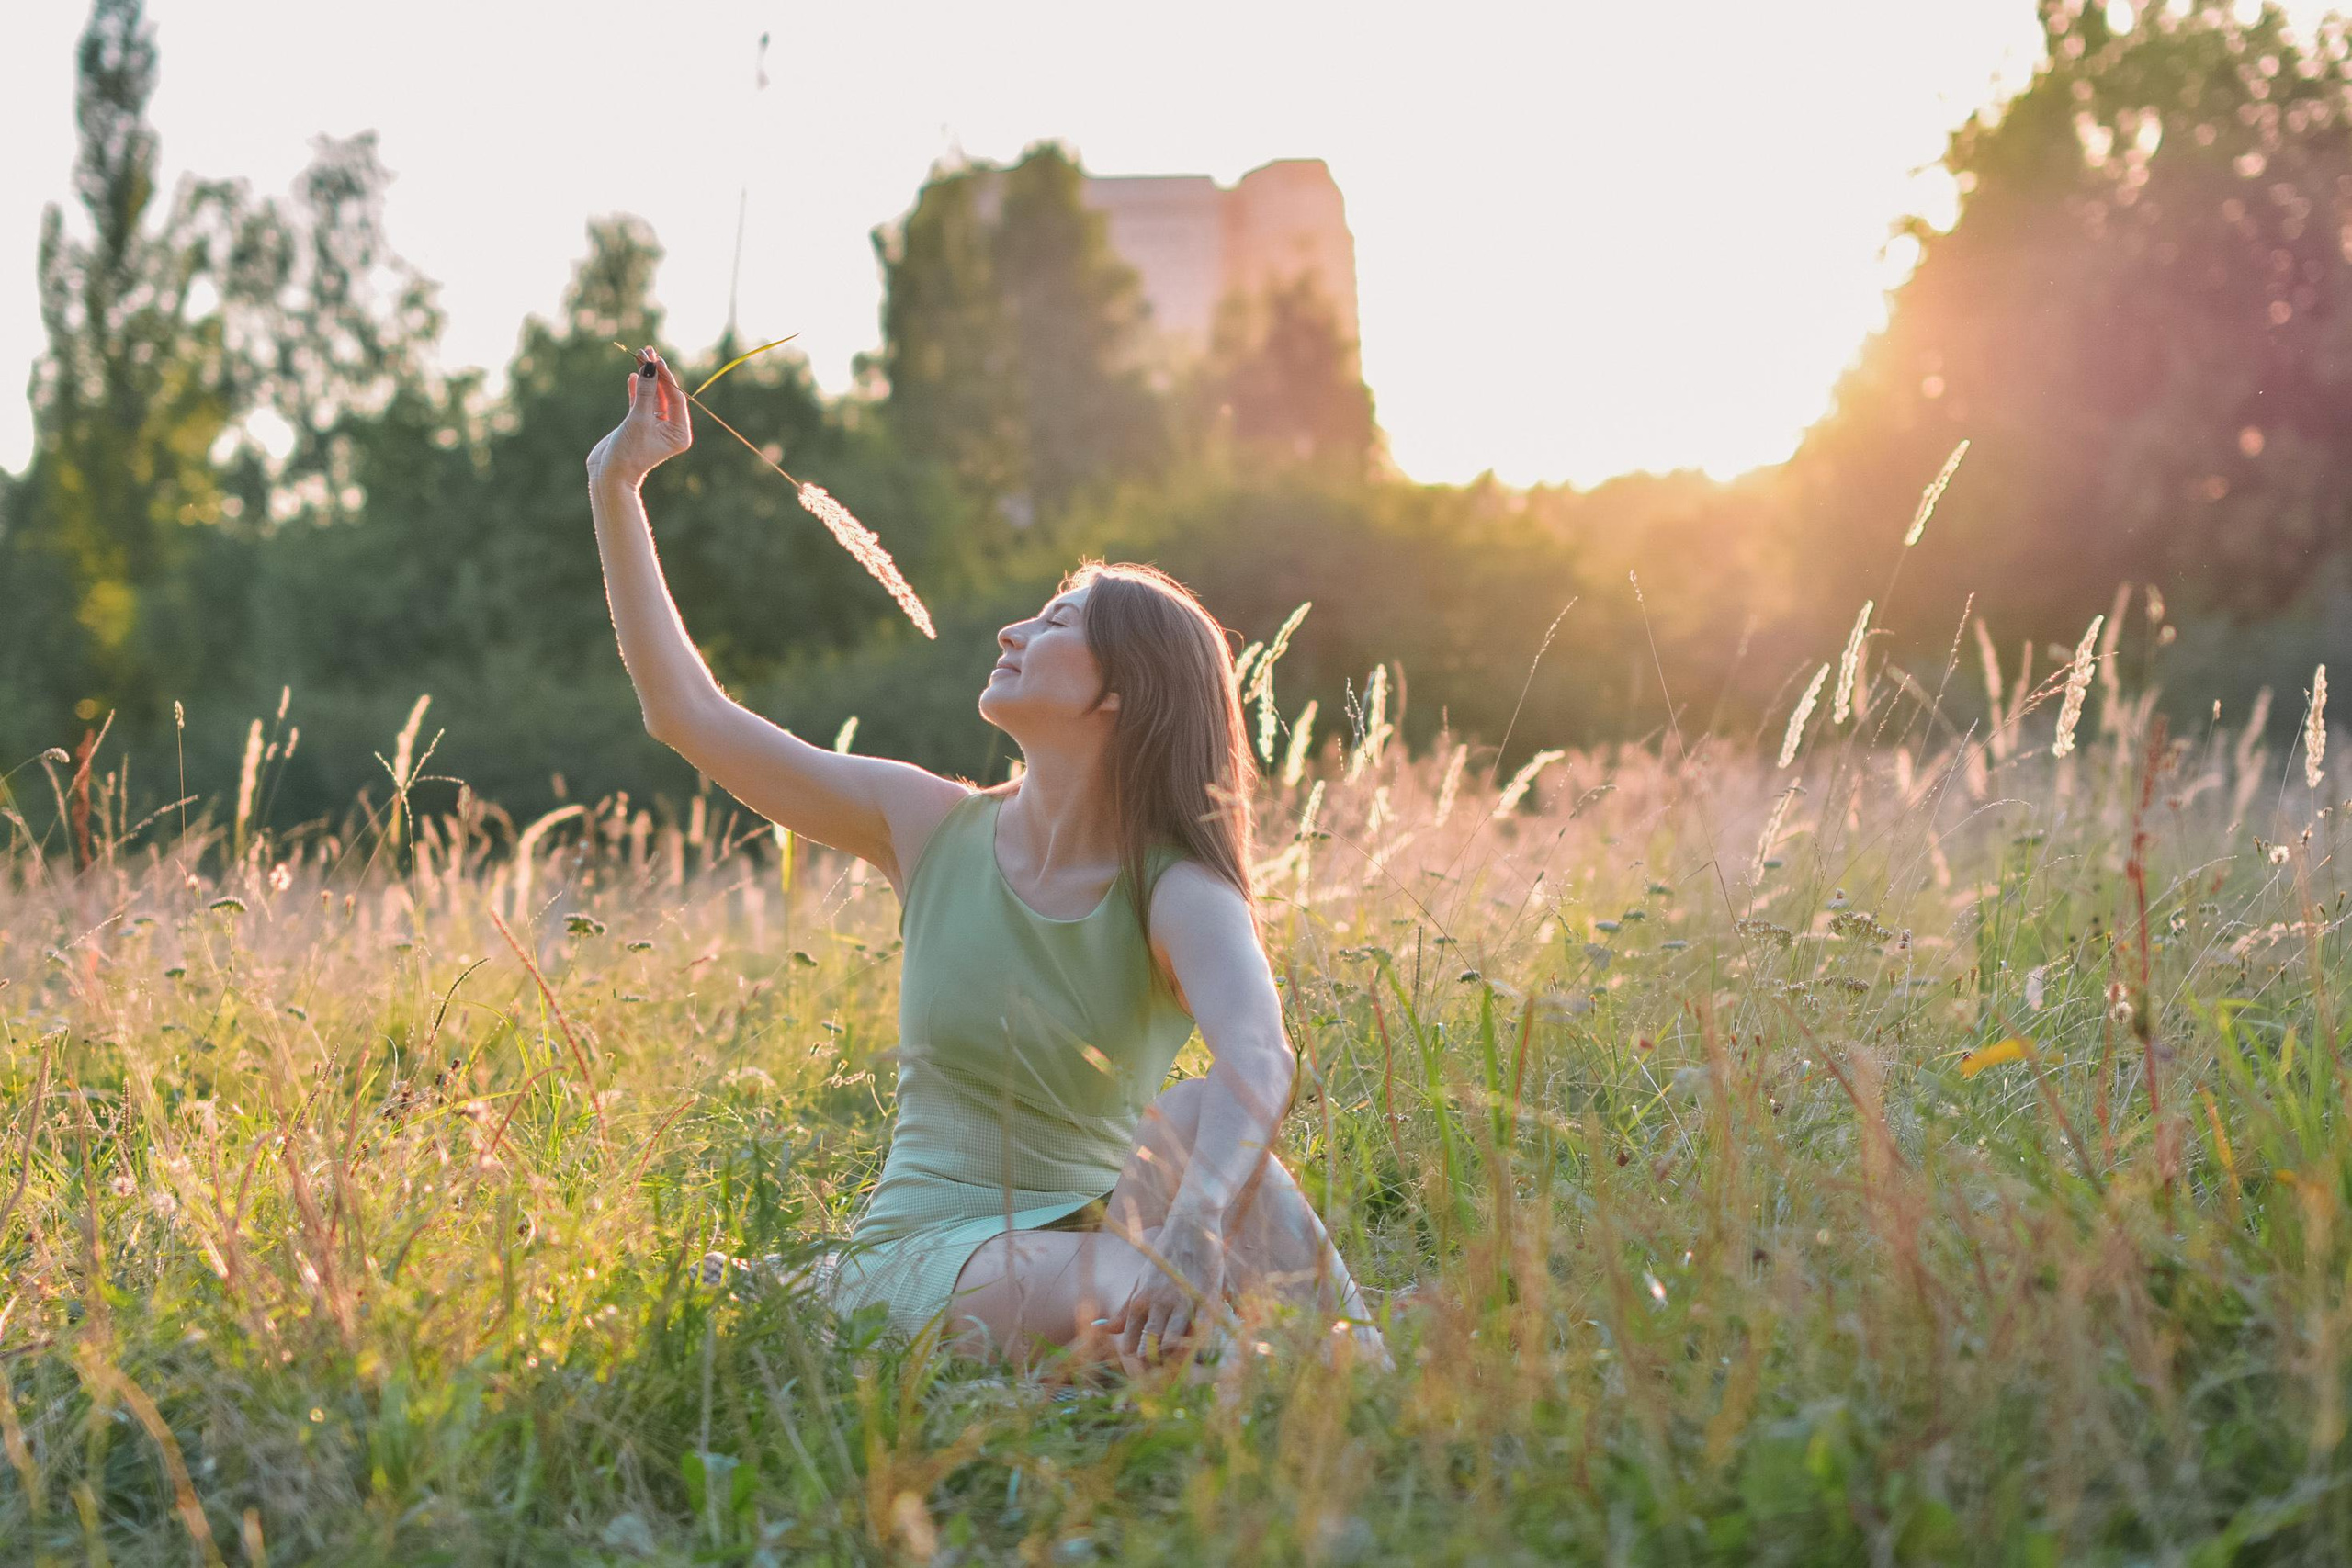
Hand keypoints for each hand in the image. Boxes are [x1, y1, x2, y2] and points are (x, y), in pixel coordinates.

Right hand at [586, 347, 691, 486]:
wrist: (608, 475)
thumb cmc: (627, 453)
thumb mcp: (638, 420)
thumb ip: (645, 393)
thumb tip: (649, 367)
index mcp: (680, 432)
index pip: (676, 398)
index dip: (666, 377)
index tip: (655, 359)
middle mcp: (671, 429)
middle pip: (665, 394)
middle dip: (656, 373)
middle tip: (647, 350)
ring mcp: (655, 426)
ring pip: (652, 395)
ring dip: (646, 377)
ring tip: (639, 355)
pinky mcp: (639, 424)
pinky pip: (640, 402)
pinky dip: (636, 389)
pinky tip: (632, 375)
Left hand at [1108, 1212, 1226, 1367]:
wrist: (1191, 1226)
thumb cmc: (1164, 1256)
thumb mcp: (1141, 1281)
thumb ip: (1125, 1309)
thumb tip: (1100, 1329)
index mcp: (1141, 1299)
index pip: (1132, 1342)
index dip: (1138, 1358)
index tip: (1146, 1362)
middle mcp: (1159, 1302)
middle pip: (1151, 1346)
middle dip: (1155, 1362)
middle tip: (1162, 1369)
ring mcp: (1183, 1301)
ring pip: (1174, 1341)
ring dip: (1175, 1355)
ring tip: (1179, 1359)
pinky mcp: (1207, 1298)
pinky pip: (1201, 1329)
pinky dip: (1198, 1342)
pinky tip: (1199, 1345)